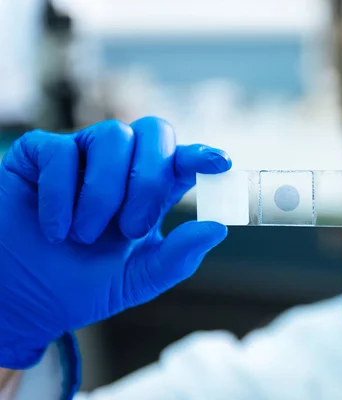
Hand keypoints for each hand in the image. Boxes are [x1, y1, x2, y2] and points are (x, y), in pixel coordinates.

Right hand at [0, 117, 230, 368]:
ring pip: (112, 135)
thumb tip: (217, 228)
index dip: (201, 155)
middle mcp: (121, 165)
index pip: (181, 158)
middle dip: (150, 179)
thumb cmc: (83, 284)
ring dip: (105, 192)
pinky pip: (61, 151)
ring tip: (85, 235)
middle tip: (132, 229)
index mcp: (150, 190)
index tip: (220, 163)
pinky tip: (55, 230)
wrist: (24, 299)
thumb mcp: (139, 279)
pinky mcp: (39, 154)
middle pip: (154, 130)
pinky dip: (61, 196)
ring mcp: (81, 154)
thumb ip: (178, 256)